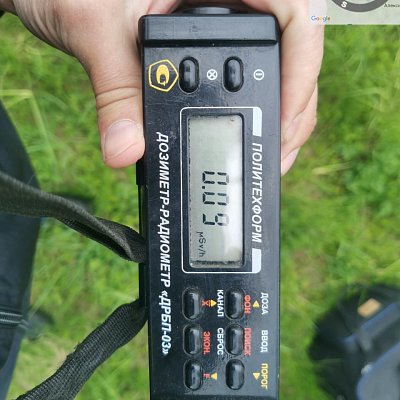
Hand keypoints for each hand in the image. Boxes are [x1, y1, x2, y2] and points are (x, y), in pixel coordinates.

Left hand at [1, 0, 323, 173]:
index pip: (294, 16)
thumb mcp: (96, 28)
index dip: (301, 74)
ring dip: (271, 111)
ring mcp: (222, 16)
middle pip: (289, 50)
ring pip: (270, 65)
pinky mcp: (207, 39)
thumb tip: (127, 151)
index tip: (285, 124)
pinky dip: (245, 104)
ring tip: (265, 152)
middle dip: (290, 106)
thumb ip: (116, 92)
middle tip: (277, 154)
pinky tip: (239, 128)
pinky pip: (240, 73)